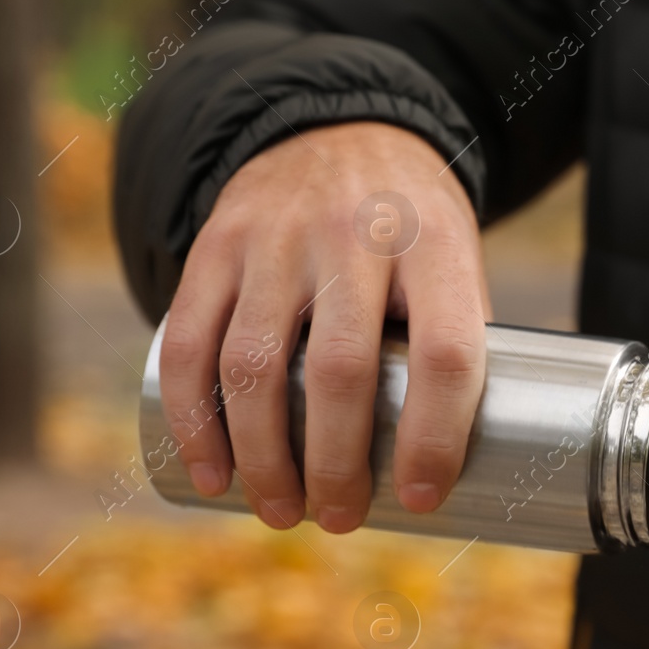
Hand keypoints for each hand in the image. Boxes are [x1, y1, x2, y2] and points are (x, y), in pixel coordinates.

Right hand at [159, 121, 488, 530]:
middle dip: (335, 465)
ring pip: (254, 366)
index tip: (421, 499)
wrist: (336, 129)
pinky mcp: (216, 244)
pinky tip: (211, 472)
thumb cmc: (412, 229)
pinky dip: (195, 419)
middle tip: (340, 519)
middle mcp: (354, 235)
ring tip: (282, 511)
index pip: (445, 353)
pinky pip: (189, 341)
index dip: (436, 437)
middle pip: (339, 371)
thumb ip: (454, 344)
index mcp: (435, 246)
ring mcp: (277, 237)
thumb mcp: (456, 262)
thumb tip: (458, 467)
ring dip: (263, 458)